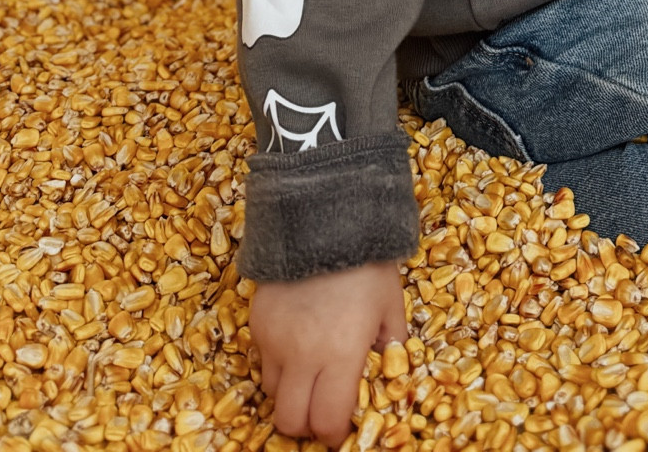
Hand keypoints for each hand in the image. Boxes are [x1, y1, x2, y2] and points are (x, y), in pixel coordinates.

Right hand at [250, 259, 405, 446]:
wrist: (325, 217)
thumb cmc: (367, 263)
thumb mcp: (391, 305)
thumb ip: (390, 344)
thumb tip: (389, 371)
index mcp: (340, 355)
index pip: (327, 421)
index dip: (334, 433)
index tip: (340, 428)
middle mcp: (302, 356)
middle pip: (290, 420)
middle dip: (306, 423)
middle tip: (320, 409)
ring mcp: (274, 340)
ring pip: (272, 392)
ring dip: (290, 392)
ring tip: (309, 370)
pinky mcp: (256, 322)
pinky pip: (261, 359)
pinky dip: (277, 362)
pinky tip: (296, 339)